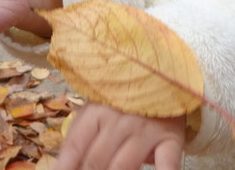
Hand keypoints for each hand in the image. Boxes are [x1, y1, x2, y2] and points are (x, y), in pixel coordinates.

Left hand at [56, 104, 184, 169]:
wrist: (163, 75)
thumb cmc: (124, 96)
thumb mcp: (97, 106)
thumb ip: (81, 134)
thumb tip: (64, 166)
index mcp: (96, 111)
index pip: (75, 147)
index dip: (65, 168)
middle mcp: (118, 121)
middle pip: (96, 162)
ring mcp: (145, 131)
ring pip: (123, 167)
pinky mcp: (170, 138)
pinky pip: (167, 164)